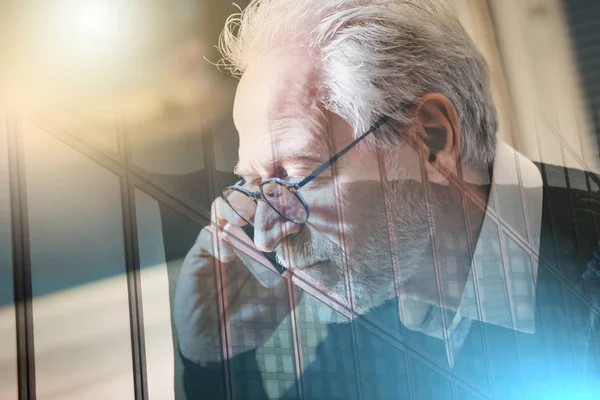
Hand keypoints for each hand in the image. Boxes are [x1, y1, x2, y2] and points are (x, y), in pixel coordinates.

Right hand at [173, 198, 298, 363]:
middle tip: (270, 208)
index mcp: (262, 248)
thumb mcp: (278, 307)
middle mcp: (241, 241)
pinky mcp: (200, 256)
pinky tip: (229, 258)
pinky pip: (206, 236)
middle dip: (258, 199)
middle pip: (246, 202)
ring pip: (223, 209)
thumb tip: (310, 267)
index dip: (281, 210)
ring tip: (247, 221)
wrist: (214, 345)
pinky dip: (218, 240)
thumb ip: (293, 289)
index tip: (295, 217)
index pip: (270, 215)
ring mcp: (220, 246)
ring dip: (236, 209)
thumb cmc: (248, 326)